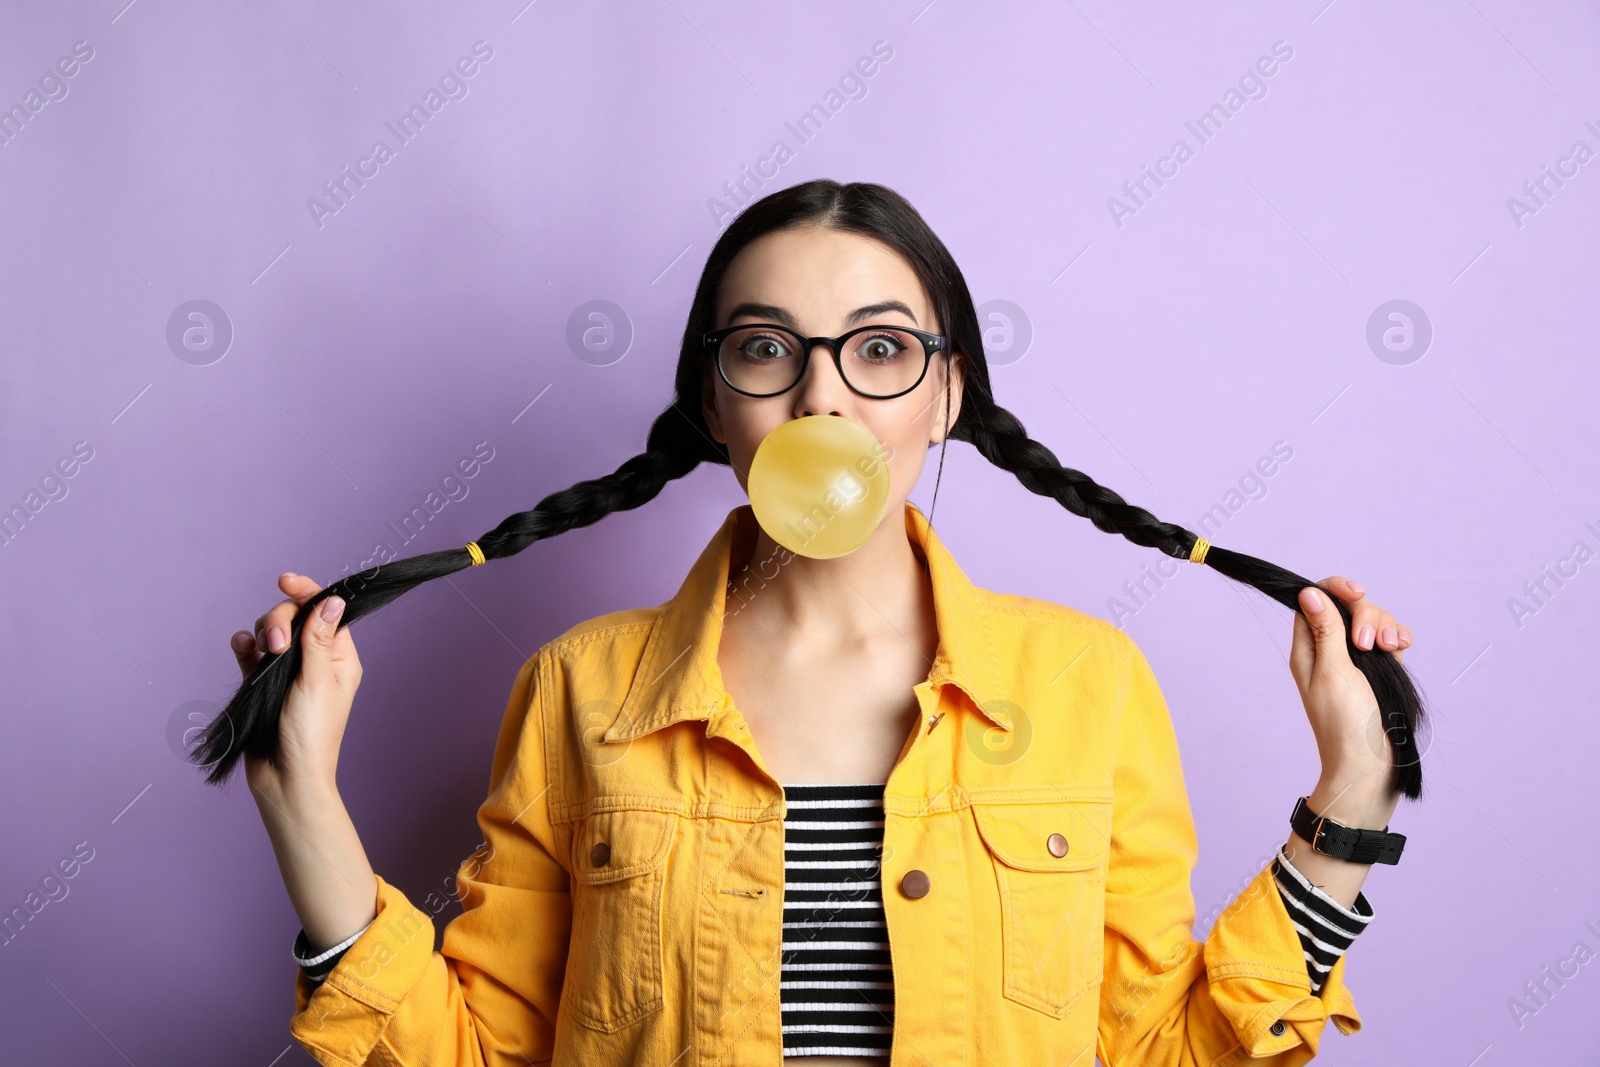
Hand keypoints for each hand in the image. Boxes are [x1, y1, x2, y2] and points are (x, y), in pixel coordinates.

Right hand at [229, 572, 362, 795]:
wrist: (284, 777)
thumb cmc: (310, 736)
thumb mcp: (318, 682)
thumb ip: (320, 640)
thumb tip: (334, 600)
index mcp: (341, 659)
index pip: (326, 612)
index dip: (307, 593)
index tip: (286, 580)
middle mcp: (316, 661)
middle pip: (295, 617)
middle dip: (281, 620)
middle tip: (277, 645)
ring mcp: (287, 671)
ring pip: (271, 632)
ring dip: (263, 632)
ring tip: (263, 652)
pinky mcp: (262, 683)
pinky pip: (251, 652)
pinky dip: (245, 645)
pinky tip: (242, 647)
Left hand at [1289, 576, 1412, 816]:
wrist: (1370, 766)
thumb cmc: (1346, 724)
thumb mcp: (1333, 671)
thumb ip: (1326, 630)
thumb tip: (1307, 592)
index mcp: (1308, 649)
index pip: (1314, 601)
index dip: (1336, 590)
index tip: (1357, 593)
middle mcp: (1329, 651)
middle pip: (1348, 607)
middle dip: (1366, 614)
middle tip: (1369, 644)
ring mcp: (1355, 661)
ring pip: (1372, 622)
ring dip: (1385, 627)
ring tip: (1390, 649)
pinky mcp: (1379, 670)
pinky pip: (1390, 640)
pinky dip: (1398, 638)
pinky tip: (1401, 648)